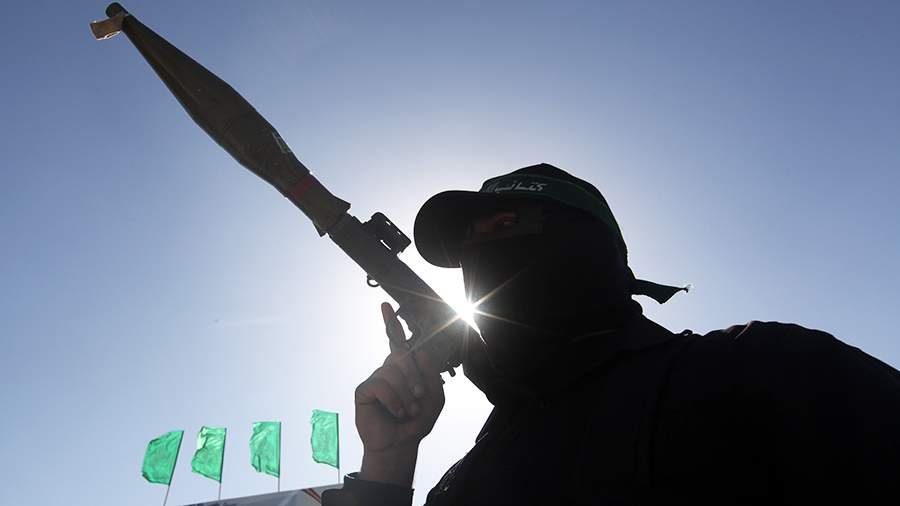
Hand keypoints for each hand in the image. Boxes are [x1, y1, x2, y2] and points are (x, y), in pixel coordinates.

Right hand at [354, 302, 445, 485]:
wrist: (400, 444)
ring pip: (393, 372)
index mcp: (406, 368)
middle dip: (414, 377)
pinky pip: (381, 385)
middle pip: (402, 355)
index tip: (385, 305)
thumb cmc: (416, 421)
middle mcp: (389, 369)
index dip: (391, 322)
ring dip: (406, 395)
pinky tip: (395, 412)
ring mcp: (376, 378)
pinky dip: (394, 401)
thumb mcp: (435, 398)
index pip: (398, 341)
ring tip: (407, 410)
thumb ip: (431, 374)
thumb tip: (418, 351)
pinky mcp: (364, 390)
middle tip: (418, 398)